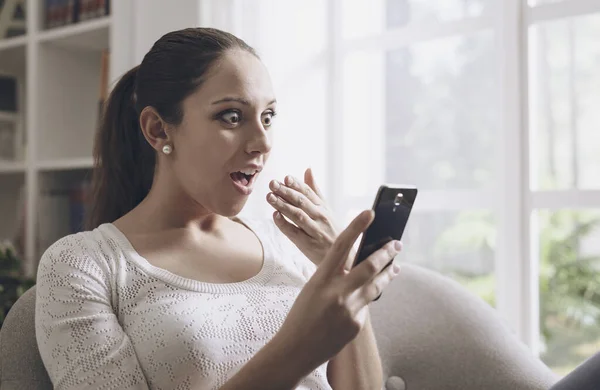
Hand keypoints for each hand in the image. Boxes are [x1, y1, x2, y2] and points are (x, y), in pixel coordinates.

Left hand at [266, 167, 339, 265]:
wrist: (343, 256)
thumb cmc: (330, 229)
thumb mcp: (325, 208)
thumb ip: (314, 189)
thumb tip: (308, 169)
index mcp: (323, 207)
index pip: (308, 192)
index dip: (296, 184)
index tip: (285, 177)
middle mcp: (320, 217)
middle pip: (301, 202)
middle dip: (286, 192)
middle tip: (272, 184)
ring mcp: (314, 231)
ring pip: (297, 215)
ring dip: (283, 205)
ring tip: (270, 197)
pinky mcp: (308, 245)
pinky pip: (294, 233)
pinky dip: (284, 224)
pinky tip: (275, 216)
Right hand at [275, 210, 401, 371]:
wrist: (295, 350)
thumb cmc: (301, 315)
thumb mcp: (312, 289)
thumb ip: (334, 277)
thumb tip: (358, 267)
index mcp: (320, 279)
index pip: (341, 246)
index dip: (356, 227)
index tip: (370, 212)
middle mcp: (337, 292)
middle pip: (369, 266)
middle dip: (386, 253)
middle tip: (397, 243)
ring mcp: (349, 310)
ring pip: (376, 286)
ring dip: (387, 273)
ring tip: (395, 266)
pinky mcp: (357, 324)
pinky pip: (366, 306)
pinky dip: (364, 301)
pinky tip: (359, 302)